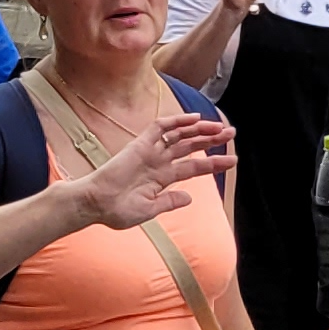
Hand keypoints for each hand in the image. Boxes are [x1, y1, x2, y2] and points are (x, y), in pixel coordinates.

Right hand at [76, 107, 234, 230]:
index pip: (194, 167)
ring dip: (199, 129)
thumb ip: (169, 202)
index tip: (233, 161)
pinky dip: (176, 121)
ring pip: (180, 135)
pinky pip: (160, 127)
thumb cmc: (117, 211)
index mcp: (163, 179)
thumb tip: (189, 198)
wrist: (96, 204)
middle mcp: (159, 162)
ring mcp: (150, 152)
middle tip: (232, 133)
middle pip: (191, 147)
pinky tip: (193, 118)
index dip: (214, 163)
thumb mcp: (149, 210)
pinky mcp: (139, 144)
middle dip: (211, 140)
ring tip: (218, 127)